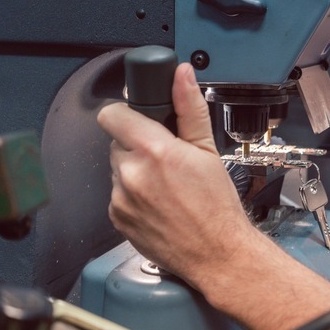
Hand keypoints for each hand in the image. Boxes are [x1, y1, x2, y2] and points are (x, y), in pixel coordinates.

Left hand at [97, 63, 254, 286]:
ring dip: (136, 171)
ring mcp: (119, 199)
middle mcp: (130, 174)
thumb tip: (181, 75)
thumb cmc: (217, 206)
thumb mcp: (208, 150)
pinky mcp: (116, 218)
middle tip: (166, 160)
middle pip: (118, 142)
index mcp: (154, 150)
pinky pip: (118, 195)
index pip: (112, 114)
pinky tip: (160, 204)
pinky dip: (134, 196)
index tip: (141, 120)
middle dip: (138, 145)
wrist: (217, 254)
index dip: (127, 113)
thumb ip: (189, 108)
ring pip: (118, 169)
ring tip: (167, 186)